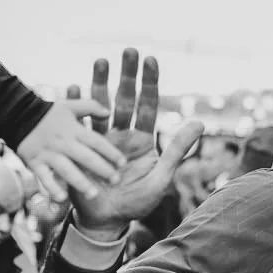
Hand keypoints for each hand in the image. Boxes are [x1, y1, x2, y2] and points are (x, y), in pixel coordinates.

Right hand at [16, 99, 127, 203]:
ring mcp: (49, 154)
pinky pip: (44, 177)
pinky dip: (52, 188)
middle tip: (115, 181)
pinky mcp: (35, 163)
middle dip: (102, 169)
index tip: (123, 163)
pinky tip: (62, 198)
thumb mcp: (70, 106)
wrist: (17, 115)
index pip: (96, 142)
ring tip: (93, 193)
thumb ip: (91, 107)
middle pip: (85, 158)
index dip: (111, 152)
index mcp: (74, 130)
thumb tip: (109, 112)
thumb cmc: (49, 113)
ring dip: (80, 182)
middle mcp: (63, 143)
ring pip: (67, 170)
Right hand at [69, 50, 203, 239]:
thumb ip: (176, 151)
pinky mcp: (81, 148)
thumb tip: (199, 122)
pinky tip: (72, 86)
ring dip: (99, 82)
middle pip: (125, 99)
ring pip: (100, 105)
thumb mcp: (160, 178)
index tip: (150, 59)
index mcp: (143, 140)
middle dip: (127, 75)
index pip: (148, 105)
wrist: (106, 222)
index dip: (150, 83)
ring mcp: (101, 140)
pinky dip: (75, 105)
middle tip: (128, 50)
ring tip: (100, 60)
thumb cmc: (137, 203)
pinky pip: (77, 123)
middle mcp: (122, 135)